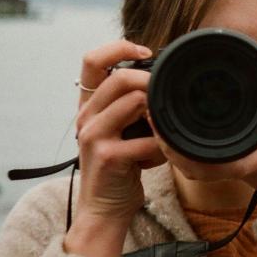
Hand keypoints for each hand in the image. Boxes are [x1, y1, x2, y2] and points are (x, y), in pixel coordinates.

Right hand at [66, 40, 165, 256]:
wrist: (105, 209)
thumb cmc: (122, 168)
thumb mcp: (123, 131)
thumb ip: (133, 106)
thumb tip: (164, 81)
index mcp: (89, 106)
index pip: (91, 60)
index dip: (119, 47)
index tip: (146, 51)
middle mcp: (85, 116)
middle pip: (120, 77)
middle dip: (152, 81)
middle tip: (171, 94)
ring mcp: (93, 135)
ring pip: (135, 101)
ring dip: (161, 115)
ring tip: (167, 130)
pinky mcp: (107, 155)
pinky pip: (147, 139)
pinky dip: (163, 146)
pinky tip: (164, 156)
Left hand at [156, 74, 256, 208]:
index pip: (226, 158)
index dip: (191, 146)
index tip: (169, 125)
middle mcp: (245, 164)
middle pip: (198, 165)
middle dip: (170, 142)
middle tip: (151, 112)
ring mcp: (236, 172)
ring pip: (195, 169)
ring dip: (172, 149)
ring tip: (155, 120)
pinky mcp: (232, 173)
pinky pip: (201, 169)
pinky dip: (181, 155)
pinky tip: (170, 136)